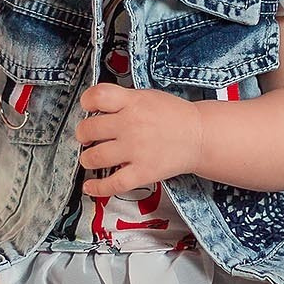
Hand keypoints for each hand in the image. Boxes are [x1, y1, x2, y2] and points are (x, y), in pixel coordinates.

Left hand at [74, 83, 204, 196]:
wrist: (199, 136)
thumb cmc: (172, 116)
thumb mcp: (147, 97)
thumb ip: (122, 101)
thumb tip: (94, 110)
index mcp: (133, 102)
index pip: (98, 96)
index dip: (86, 101)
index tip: (86, 108)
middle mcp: (132, 125)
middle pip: (90, 129)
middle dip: (83, 134)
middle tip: (86, 137)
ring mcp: (136, 150)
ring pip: (96, 157)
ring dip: (87, 159)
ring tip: (90, 158)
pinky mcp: (143, 172)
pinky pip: (113, 184)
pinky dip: (97, 187)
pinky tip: (89, 186)